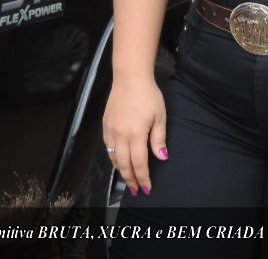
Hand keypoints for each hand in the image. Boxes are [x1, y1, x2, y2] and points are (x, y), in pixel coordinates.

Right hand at [102, 76, 167, 196]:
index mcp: (136, 134)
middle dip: (131, 179)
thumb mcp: (160, 116)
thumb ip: (159, 139)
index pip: (139, 163)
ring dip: (121, 170)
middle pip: (124, 165)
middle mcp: (120, 135)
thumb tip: (162, 157)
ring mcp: (110, 131)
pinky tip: (119, 160)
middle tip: (137, 190)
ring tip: (129, 178)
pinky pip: (108, 147)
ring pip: (113, 158)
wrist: (130, 78)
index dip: (143, 178)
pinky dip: (113, 158)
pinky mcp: (105, 125)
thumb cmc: (148, 95)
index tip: (147, 188)